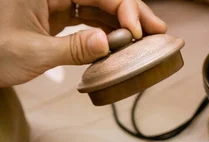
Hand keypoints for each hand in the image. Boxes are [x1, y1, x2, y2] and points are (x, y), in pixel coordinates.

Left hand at [0, 0, 167, 86]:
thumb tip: (107, 44)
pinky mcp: (56, 18)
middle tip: (159, 31)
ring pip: (99, 7)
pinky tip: (124, 43)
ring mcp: (55, 4)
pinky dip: (108, 31)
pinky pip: (89, 20)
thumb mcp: (32, 53)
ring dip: (124, 23)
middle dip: (132, 12)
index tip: (138, 32)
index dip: (123, 8)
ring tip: (149, 38)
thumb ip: (72, 48)